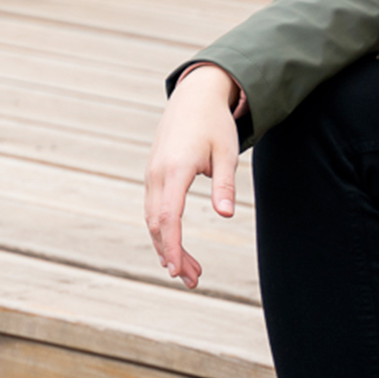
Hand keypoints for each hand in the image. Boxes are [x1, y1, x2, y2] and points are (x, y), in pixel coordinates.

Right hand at [144, 64, 239, 288]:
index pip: (168, 217)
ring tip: (190, 272)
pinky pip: (153, 208)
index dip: (173, 246)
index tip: (179, 271)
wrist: (195, 96)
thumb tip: (227, 215)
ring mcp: (151, 174)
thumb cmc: (215, 124)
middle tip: (193, 281)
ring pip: (152, 219)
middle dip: (172, 255)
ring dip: (167, 246)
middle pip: (157, 224)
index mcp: (175, 169)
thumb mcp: (227, 153)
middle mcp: (157, 174)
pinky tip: (175, 247)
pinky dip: (163, 231)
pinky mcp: (154, 175)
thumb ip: (225, 184)